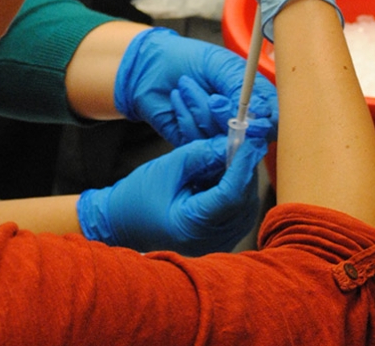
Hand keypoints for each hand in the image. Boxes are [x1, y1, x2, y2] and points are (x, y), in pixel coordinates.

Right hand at [76, 120, 270, 256]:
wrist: (124, 222)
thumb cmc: (137, 197)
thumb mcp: (167, 168)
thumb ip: (200, 154)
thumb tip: (231, 141)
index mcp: (193, 226)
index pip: (231, 193)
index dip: (243, 163)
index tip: (250, 138)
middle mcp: (213, 238)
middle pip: (243, 195)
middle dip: (245, 163)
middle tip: (248, 135)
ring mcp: (221, 239)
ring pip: (244, 198)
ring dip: (241, 171)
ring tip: (235, 148)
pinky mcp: (223, 233)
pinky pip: (238, 204)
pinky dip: (235, 183)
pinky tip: (228, 165)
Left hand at [114, 27, 277, 145]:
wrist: (149, 66)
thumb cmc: (187, 59)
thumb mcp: (218, 64)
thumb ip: (239, 86)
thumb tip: (258, 111)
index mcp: (252, 98)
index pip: (271, 121)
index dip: (265, 124)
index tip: (252, 117)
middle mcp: (237, 120)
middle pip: (248, 138)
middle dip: (228, 118)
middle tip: (213, 99)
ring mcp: (214, 135)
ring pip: (219, 139)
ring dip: (200, 108)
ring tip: (185, 85)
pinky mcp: (192, 144)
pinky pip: (196, 141)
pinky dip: (185, 116)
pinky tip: (177, 97)